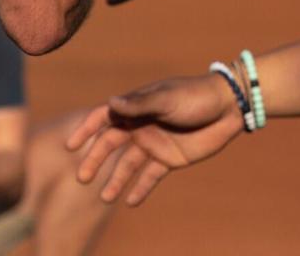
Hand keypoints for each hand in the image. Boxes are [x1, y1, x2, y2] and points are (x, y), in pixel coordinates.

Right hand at [67, 73, 245, 205]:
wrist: (228, 108)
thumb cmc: (195, 97)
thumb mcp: (166, 99)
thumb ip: (139, 104)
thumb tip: (111, 104)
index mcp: (135, 108)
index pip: (103, 118)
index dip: (86, 130)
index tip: (71, 145)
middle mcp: (139, 126)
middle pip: (110, 145)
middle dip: (95, 160)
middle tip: (82, 178)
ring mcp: (154, 143)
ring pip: (128, 165)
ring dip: (116, 180)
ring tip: (105, 198)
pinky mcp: (169, 159)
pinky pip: (151, 176)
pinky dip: (141, 189)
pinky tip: (131, 203)